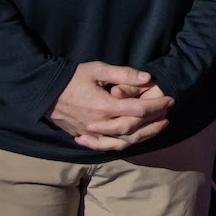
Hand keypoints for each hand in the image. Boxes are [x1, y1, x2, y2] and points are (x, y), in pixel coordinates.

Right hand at [48, 62, 173, 150]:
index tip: (170, 100)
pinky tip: (129, 140)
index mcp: (105, 106)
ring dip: (142, 137)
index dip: (157, 106)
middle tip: (167, 115)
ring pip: (121, 142)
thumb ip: (124, 74)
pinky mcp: (83, 136)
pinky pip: (105, 146)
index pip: (138, 110)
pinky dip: (119, 145)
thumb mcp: (98, 69)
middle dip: (153, 123)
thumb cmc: (73, 77)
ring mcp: (91, 132)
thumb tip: (147, 79)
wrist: (44, 92)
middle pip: (133, 129)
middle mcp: (100, 123)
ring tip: (155, 129)